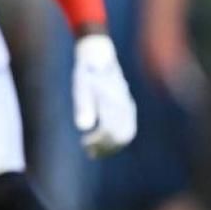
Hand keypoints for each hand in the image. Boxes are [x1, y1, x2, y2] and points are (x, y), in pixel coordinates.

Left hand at [73, 33, 136, 156]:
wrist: (100, 57)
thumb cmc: (87, 73)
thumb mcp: (81, 87)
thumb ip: (83, 106)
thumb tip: (83, 127)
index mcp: (113, 102)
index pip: (109, 130)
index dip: (98, 142)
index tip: (85, 144)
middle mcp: (124, 106)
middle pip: (119, 135)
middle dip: (105, 147)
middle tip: (89, 152)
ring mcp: (128, 106)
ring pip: (126, 134)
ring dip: (112, 146)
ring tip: (95, 151)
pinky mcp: (128, 107)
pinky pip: (129, 128)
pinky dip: (118, 139)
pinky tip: (104, 142)